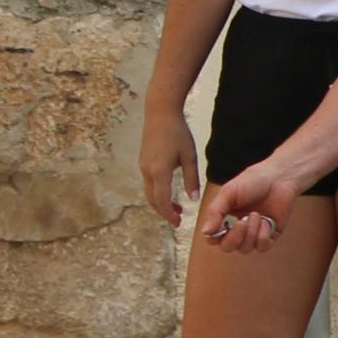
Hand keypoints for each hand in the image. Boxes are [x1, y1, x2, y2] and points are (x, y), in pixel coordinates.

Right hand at [139, 108, 203, 228]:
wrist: (160, 114)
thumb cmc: (178, 133)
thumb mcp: (190, 156)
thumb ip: (191, 179)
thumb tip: (194, 200)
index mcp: (159, 172)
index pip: (162, 201)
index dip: (169, 214)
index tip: (178, 223)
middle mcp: (147, 172)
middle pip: (152, 200)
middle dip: (164, 212)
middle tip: (178, 220)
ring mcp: (143, 167)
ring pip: (149, 193)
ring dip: (160, 203)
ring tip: (176, 209)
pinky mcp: (143, 163)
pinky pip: (148, 184)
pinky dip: (157, 194)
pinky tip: (169, 193)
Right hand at [194, 159, 302, 253]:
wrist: (279, 177)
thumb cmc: (252, 182)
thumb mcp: (228, 193)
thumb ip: (215, 212)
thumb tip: (205, 232)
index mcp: (224, 218)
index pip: (213, 239)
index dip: (215, 237)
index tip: (224, 224)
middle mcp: (238, 228)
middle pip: (228, 247)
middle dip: (234, 238)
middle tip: (241, 222)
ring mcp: (255, 233)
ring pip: (245, 249)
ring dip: (250, 233)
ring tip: (256, 215)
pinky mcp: (271, 235)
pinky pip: (262, 247)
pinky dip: (263, 236)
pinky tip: (266, 220)